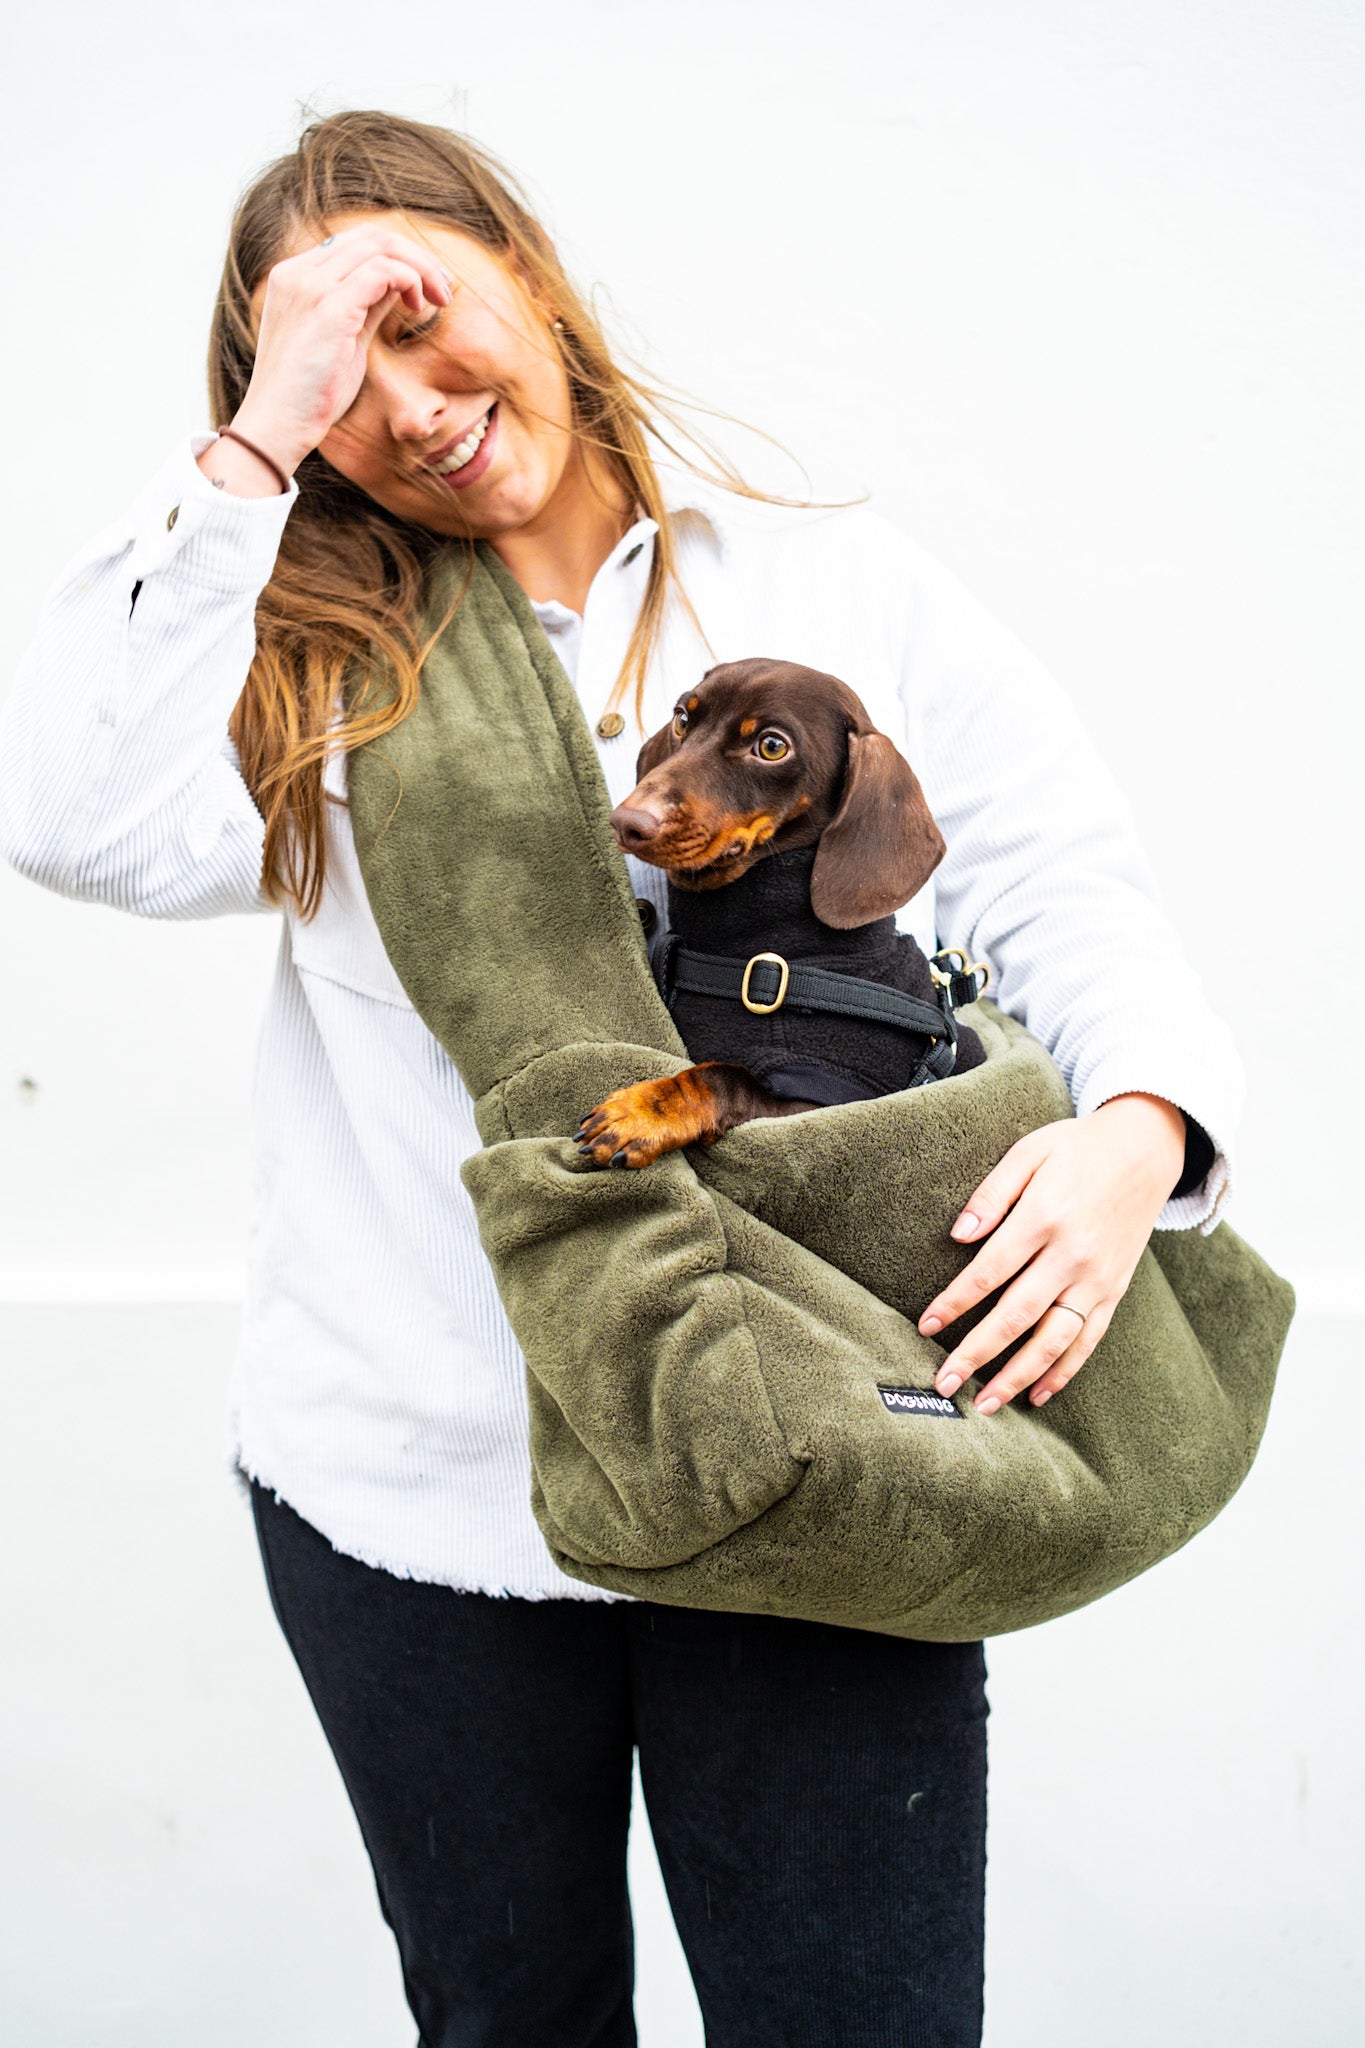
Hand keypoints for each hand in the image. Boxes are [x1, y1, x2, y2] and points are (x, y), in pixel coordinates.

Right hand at [218, 223, 453, 479]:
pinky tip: (417, 306)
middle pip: (370, 236)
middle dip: (415, 255)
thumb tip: (400, 285)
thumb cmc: (311, 394)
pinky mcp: (328, 307)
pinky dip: (409, 280)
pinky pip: (382, 272)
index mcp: (295, 277)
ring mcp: (310, 286)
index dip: (396, 255)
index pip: (353, 242)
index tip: (425, 284)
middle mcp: (298, 273)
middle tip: (443, 287)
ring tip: (438, 299)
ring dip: (419, 267)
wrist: (278, 425)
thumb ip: (366, 306)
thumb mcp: (344, 339)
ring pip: (379, 247)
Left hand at [918, 1092, 1186, 1412]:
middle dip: (976, 1353)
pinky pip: (1088, 1340)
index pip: (988, 1271)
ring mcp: (1097, 1278)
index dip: (954, 1302)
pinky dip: (1064, 1372)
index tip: (925, 1326)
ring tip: (985, 1404)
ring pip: (1054, 1340)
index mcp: (1044, 1216)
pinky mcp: (1114, 1290)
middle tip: (944, 1382)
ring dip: (1017, 1377)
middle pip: (1016, 1315)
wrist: (1147, 1148)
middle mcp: (1072, 1255)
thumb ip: (991, 1193)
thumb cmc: (1078, 1148)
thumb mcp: (1029, 1151)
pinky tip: (1038, 1394)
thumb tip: (958, 1235)